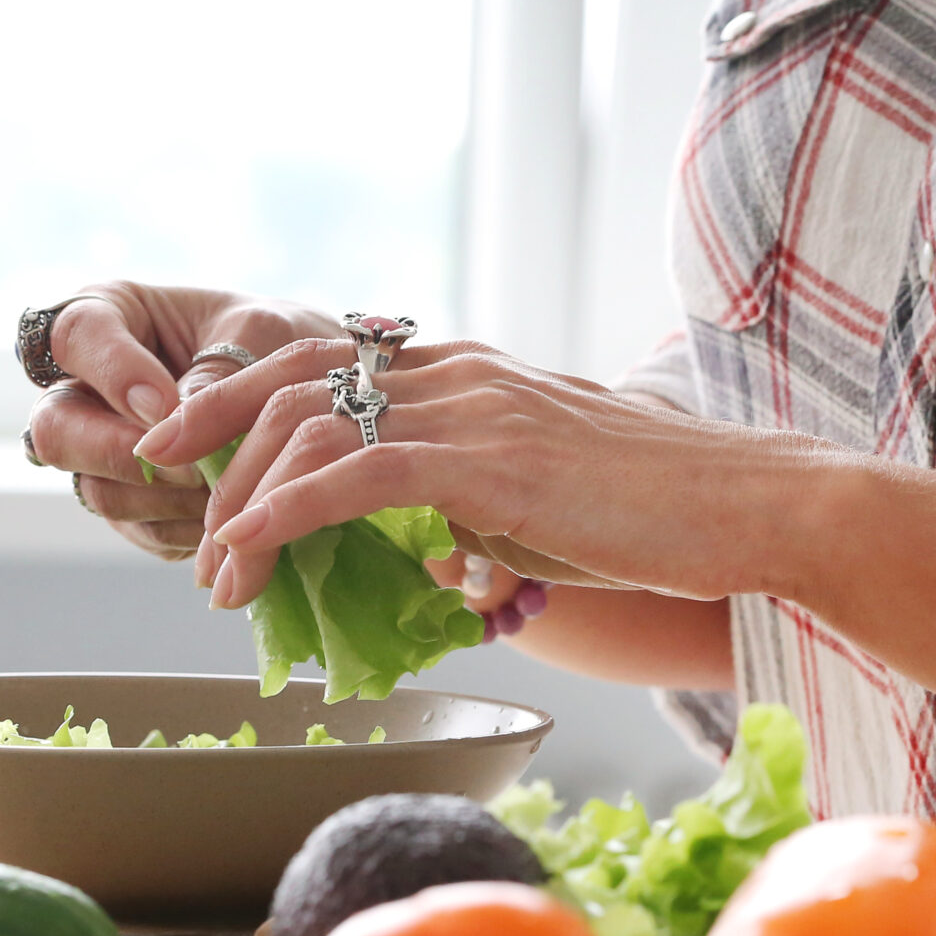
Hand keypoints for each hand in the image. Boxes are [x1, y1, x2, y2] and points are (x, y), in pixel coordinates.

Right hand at [21, 283, 343, 560]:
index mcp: (106, 318)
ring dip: (165, 499)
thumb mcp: (257, 332)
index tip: (166, 404)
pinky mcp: (133, 502)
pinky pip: (142, 530)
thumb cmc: (272, 337)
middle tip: (186, 466)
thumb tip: (175, 421)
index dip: (113, 374)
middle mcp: (85, 389)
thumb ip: (216, 370)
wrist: (308, 387)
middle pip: (56, 432)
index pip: (75, 336)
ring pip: (99, 491)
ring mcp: (101, 452)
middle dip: (120, 455)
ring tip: (226, 489)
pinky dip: (188, 529)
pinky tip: (231, 516)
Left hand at [131, 337, 816, 608]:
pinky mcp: (491, 460)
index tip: (189, 454)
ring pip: (312, 427)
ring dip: (243, 502)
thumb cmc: (665, 518)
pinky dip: (286, 511)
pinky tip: (250, 551)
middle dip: (215, 446)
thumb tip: (432, 555)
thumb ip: (476, 510)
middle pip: (294, 381)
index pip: (326, 363)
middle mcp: (461, 372)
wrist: (756, 507)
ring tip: (218, 572)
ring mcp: (475, 408)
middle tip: (180, 521)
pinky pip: (356, 474)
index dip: (242, 403)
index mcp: (470, 373)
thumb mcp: (544, 506)